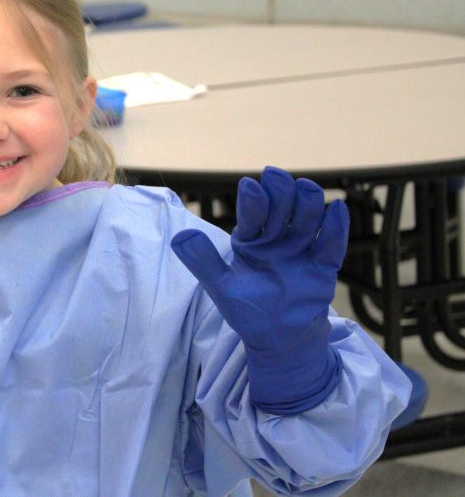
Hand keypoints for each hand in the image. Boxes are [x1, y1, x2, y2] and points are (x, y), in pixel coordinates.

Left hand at [170, 166, 347, 413]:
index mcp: (249, 242)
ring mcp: (301, 252)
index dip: (252, 201)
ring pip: (306, 222)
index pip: (251, 216)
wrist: (281, 340)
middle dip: (279, 193)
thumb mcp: (222, 288)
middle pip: (281, 210)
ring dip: (307, 204)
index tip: (249, 185)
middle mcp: (276, 241)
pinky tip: (337, 208)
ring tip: (306, 187)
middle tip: (276, 175)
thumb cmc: (249, 311)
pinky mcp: (323, 267)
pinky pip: (331, 245)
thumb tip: (179, 236)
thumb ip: (203, 262)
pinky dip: (335, 228)